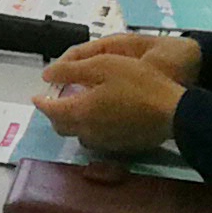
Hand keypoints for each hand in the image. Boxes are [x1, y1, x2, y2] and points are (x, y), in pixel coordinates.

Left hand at [35, 33, 198, 152]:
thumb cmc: (137, 83)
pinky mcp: (123, 146)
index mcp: (81, 112)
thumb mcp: (101, 65)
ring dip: (73, 122)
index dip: (41, 102)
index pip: (51, 111)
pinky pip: (97, 139)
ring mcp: (107, 142)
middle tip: (57, 99)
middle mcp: (90, 132)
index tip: (37, 96)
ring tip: (78, 105)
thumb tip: (47, 76)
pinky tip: (100, 115)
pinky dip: (91, 127)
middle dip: (55, 113)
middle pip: (62, 127)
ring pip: (80, 135)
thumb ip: (70, 70)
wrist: (174, 111)